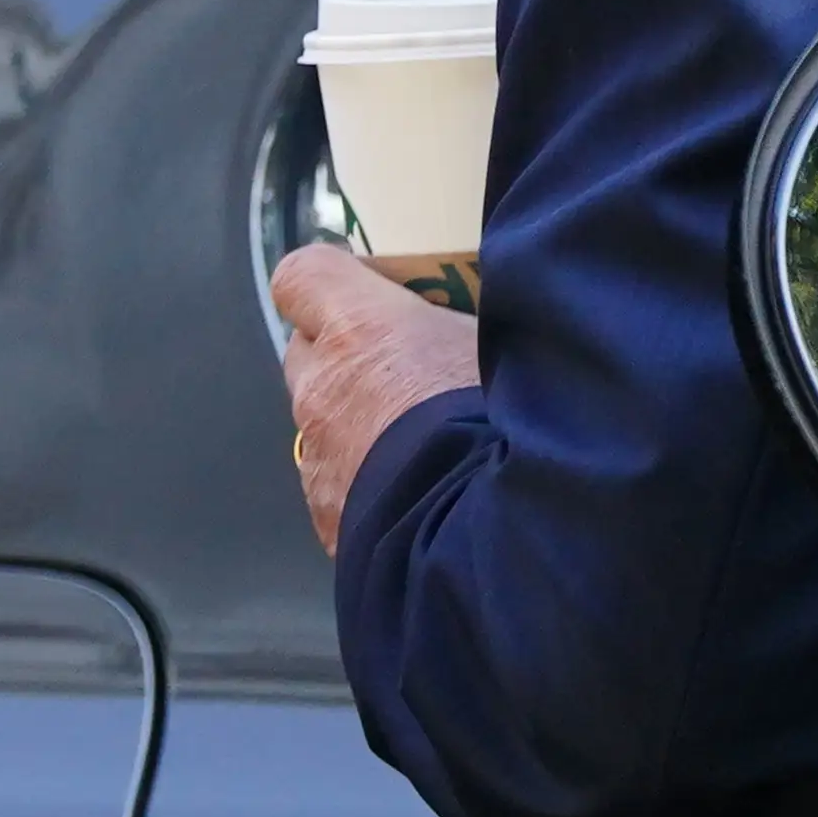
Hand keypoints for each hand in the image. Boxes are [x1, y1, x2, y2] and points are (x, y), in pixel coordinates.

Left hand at [276, 240, 484, 551]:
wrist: (498, 538)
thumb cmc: (514, 427)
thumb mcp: (508, 352)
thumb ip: (464, 331)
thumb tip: (477, 325)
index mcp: (360, 331)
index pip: (303, 277)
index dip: (331, 284)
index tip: (368, 292)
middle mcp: (322, 387)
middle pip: (311, 354)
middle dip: (350, 358)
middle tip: (412, 374)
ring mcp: (318, 457)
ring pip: (322, 424)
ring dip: (359, 425)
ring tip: (425, 448)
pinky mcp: (328, 518)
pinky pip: (337, 488)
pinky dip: (368, 485)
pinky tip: (421, 500)